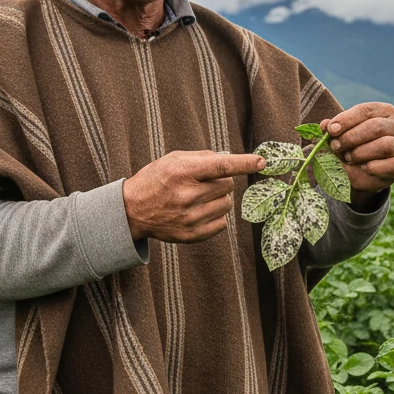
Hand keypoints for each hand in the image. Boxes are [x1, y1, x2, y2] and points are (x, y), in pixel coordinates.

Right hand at [122, 150, 264, 242]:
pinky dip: (215, 216)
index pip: (221, 166)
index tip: (262, 162)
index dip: (244, 163)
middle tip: (204, 183)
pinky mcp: (192, 235)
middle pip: (228, 185)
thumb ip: (202, 158)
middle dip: (222, 181)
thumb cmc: (155, 180)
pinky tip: (198, 212)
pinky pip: (222, 223)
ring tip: (199, 198)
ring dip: (219, 199)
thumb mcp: (172, 160)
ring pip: (227, 204)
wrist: (132, 211)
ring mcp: (190, 218)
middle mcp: (187, 195)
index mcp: (182, 172)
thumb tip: (230, 159)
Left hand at [320, 102, 393, 199]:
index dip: (346, 119)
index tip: (331, 130)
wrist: (363, 173)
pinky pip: (390, 165)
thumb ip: (333, 130)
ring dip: (360, 152)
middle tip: (335, 147)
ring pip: (384, 145)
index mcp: (384, 111)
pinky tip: (363, 167)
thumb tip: (324, 125)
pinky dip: (373, 167)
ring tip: (347, 158)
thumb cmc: (353, 148)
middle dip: (351, 137)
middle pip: (375, 126)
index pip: (365, 110)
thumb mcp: (341, 137)